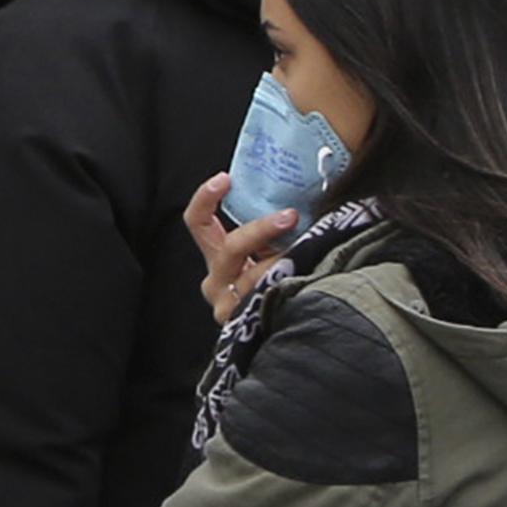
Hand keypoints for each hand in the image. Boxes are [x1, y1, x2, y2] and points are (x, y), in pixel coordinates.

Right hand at [188, 167, 298, 325]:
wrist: (291, 328)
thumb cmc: (281, 282)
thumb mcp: (273, 251)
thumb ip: (276, 230)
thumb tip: (302, 196)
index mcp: (218, 257)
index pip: (198, 222)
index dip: (205, 198)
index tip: (225, 179)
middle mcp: (216, 280)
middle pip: (229, 247)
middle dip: (260, 229)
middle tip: (290, 215)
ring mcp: (226, 304)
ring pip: (253, 276)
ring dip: (282, 262)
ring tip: (308, 254)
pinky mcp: (241, 322)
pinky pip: (264, 297)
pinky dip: (285, 285)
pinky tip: (303, 279)